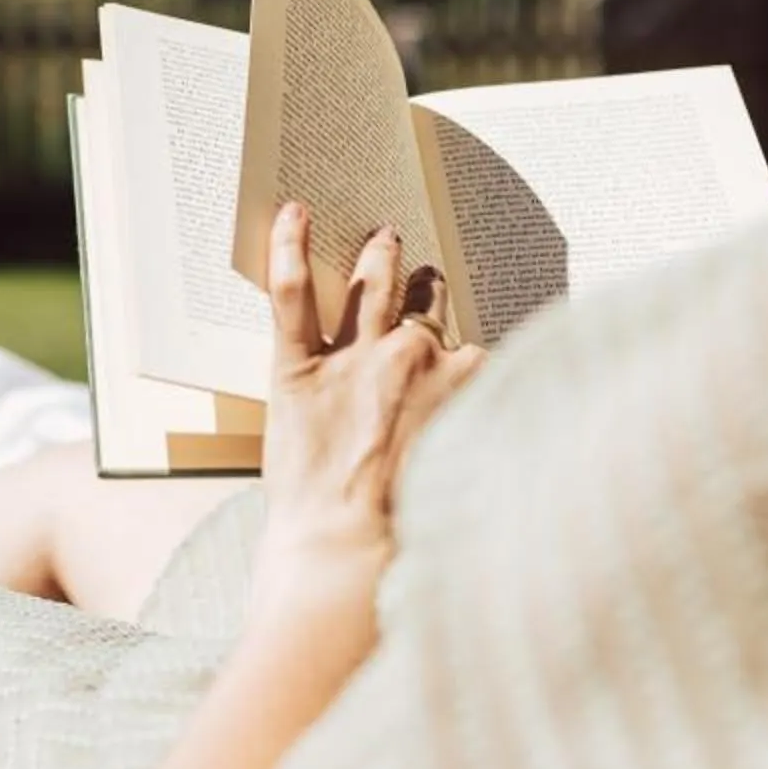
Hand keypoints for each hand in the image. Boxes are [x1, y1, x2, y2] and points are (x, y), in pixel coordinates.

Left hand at [257, 202, 481, 569]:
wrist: (347, 553)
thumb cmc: (409, 532)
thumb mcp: (467, 475)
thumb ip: (474, 431)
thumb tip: (477, 424)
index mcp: (466, 381)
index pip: (470, 352)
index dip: (461, 362)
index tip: (459, 363)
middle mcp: (417, 354)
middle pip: (428, 307)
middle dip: (427, 293)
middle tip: (425, 278)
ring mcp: (357, 354)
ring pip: (374, 286)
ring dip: (380, 258)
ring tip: (381, 238)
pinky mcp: (299, 364)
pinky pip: (294, 293)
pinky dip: (289, 249)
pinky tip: (291, 215)